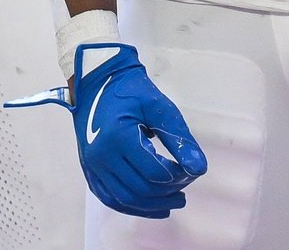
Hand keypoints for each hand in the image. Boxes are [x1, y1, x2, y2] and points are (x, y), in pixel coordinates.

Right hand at [9, 44, 206, 217]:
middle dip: (166, 194)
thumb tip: (199, 168)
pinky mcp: (89, 170)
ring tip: (174, 202)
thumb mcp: (160, 108)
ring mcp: (92, 165)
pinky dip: (131, 206)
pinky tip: (150, 206)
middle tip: (186, 190)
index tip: (192, 172)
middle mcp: (101, 157)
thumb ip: (179, 138)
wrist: (97, 82)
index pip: (154, 171)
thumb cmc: (132, 91)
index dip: (178, 177)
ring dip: (151, 205)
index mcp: (119, 138)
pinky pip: (109, 197)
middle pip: (139, 189)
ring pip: (124, 199)